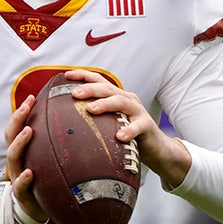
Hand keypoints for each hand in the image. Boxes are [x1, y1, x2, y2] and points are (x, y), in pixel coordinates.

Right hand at [4, 93, 47, 223]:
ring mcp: (17, 176)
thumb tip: (79, 126)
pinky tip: (31, 172)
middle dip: (17, 119)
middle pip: (10, 136)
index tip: (32, 97)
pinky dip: (24, 178)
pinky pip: (20, 185)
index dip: (22, 112)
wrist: (38, 211)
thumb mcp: (50, 161)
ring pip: (12, 156)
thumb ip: (57, 146)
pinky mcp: (21, 194)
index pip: (18, 127)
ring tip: (29, 131)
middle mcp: (17, 161)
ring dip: (19, 142)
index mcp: (23, 151)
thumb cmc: (46, 182)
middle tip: (27, 106)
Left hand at [65, 69, 192, 188]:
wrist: (157, 148)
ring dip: (105, 104)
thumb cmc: (129, 135)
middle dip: (90, 88)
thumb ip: (95, 119)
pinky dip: (129, 130)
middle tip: (75, 93)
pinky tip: (119, 136)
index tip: (66, 75)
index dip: (84, 75)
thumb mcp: (110, 123)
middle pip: (107, 89)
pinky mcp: (147, 125)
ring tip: (90, 109)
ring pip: (121, 102)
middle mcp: (127, 99)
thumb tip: (65, 124)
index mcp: (116, 97)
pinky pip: (138, 126)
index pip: (99, 81)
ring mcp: (137, 111)